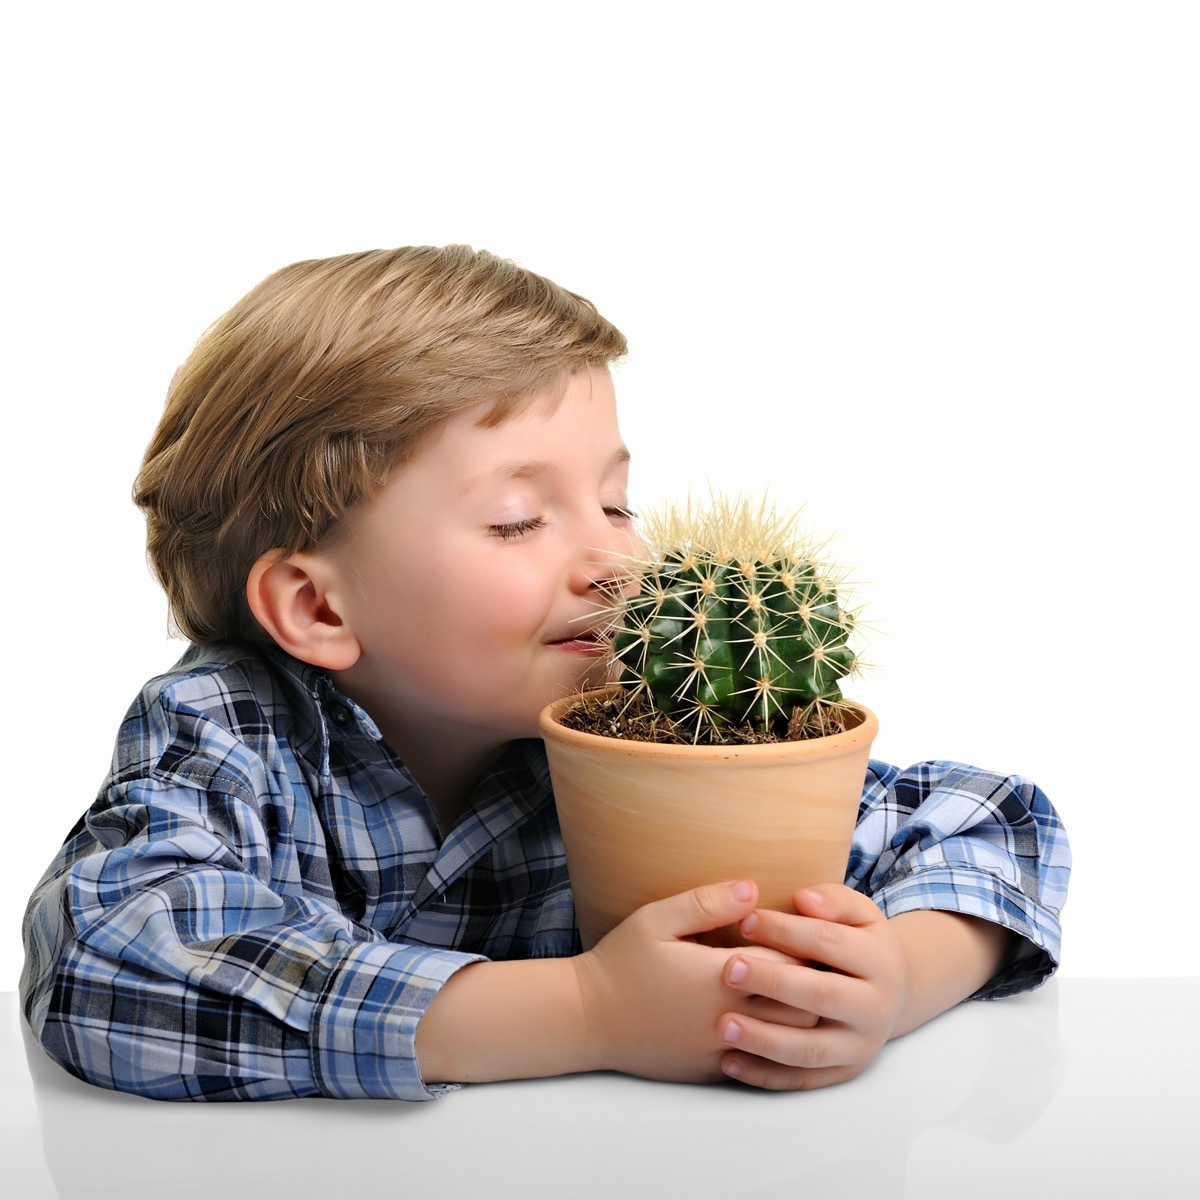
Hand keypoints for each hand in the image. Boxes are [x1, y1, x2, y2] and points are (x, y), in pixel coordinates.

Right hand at [572, 880, 804, 1083]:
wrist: (588, 1018)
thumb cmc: (622, 962)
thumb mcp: (657, 920)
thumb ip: (707, 902)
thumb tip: (753, 888)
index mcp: (720, 977)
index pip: (792, 964)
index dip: (804, 946)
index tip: (803, 930)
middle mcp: (729, 1019)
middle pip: (803, 1008)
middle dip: (812, 984)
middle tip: (811, 961)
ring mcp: (723, 1050)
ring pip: (789, 1042)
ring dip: (798, 1016)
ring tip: (797, 989)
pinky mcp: (714, 1070)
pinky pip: (763, 1063)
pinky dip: (776, 1043)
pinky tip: (769, 1020)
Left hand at [718, 884, 908, 1090]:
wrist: (892, 993)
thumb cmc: (858, 942)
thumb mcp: (859, 913)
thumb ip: (833, 901)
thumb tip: (802, 899)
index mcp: (879, 962)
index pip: (829, 943)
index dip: (787, 931)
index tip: (746, 920)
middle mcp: (875, 1008)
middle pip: (821, 995)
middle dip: (773, 982)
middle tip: (729, 969)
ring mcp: (860, 1046)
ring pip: (810, 1048)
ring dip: (764, 1039)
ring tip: (723, 1025)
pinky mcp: (843, 1073)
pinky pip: (802, 1079)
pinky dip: (765, 1075)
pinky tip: (729, 1062)